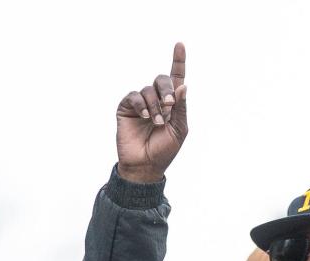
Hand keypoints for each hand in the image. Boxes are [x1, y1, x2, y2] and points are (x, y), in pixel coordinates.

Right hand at [115, 42, 187, 183]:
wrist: (145, 166)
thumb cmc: (164, 150)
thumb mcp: (179, 129)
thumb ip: (181, 108)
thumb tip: (183, 86)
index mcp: (172, 104)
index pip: (176, 78)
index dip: (178, 61)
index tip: (180, 44)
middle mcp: (156, 100)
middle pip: (161, 79)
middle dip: (167, 90)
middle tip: (170, 105)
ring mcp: (141, 103)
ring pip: (148, 89)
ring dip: (155, 105)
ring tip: (156, 122)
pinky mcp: (126, 108)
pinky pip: (134, 96)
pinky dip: (141, 104)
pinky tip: (145, 117)